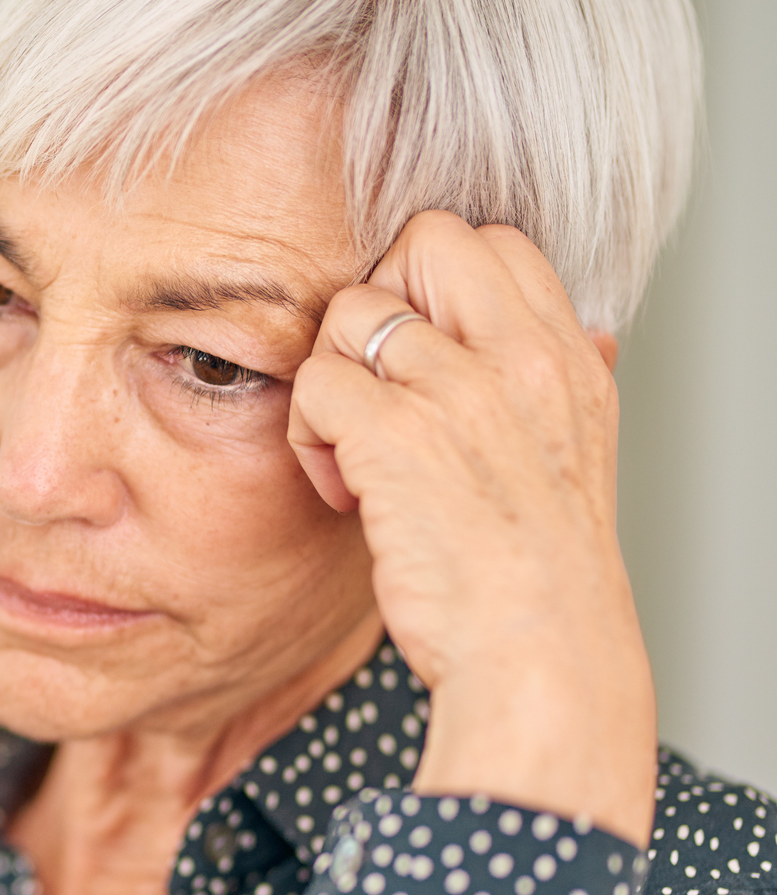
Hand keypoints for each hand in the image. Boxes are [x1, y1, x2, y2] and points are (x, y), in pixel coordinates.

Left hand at [288, 212, 655, 844]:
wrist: (539, 652)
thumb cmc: (537, 573)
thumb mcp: (579, 455)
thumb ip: (566, 382)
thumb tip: (586, 333)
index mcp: (566, 358)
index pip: (493, 242)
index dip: (432, 284)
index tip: (418, 360)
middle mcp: (520, 359)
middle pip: (422, 242)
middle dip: (375, 303)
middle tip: (374, 388)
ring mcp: (458, 392)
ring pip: (348, 314)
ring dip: (332, 385)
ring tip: (356, 458)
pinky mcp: (395, 436)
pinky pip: (313, 384)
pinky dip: (308, 438)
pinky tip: (345, 492)